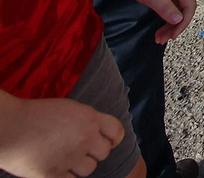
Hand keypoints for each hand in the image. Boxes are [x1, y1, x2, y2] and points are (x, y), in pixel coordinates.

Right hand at [0, 96, 123, 177]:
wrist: (7, 126)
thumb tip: (100, 134)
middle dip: (93, 153)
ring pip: (89, 169)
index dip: (113, 139)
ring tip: (64, 158)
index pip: (117, 132)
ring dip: (80, 166)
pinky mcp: (53, 174)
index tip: (105, 142)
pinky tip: (55, 168)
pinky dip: (65, 176)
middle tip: (78, 150)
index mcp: (89, 118)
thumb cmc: (33, 115)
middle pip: (104, 153)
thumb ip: (86, 121)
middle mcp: (84, 138)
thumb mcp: (67, 109)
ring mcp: (70, 157)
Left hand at [117, 0, 195, 43]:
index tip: (171, 36)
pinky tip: (159, 26)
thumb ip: (166, 8)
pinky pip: (170, 7)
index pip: (189, 8)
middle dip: (175, 26)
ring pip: (177, 10)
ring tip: (158, 37)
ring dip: (170, 24)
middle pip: (185, 10)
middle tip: (162, 39)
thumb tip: (179, 20)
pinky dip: (165, 18)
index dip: (182, 24)